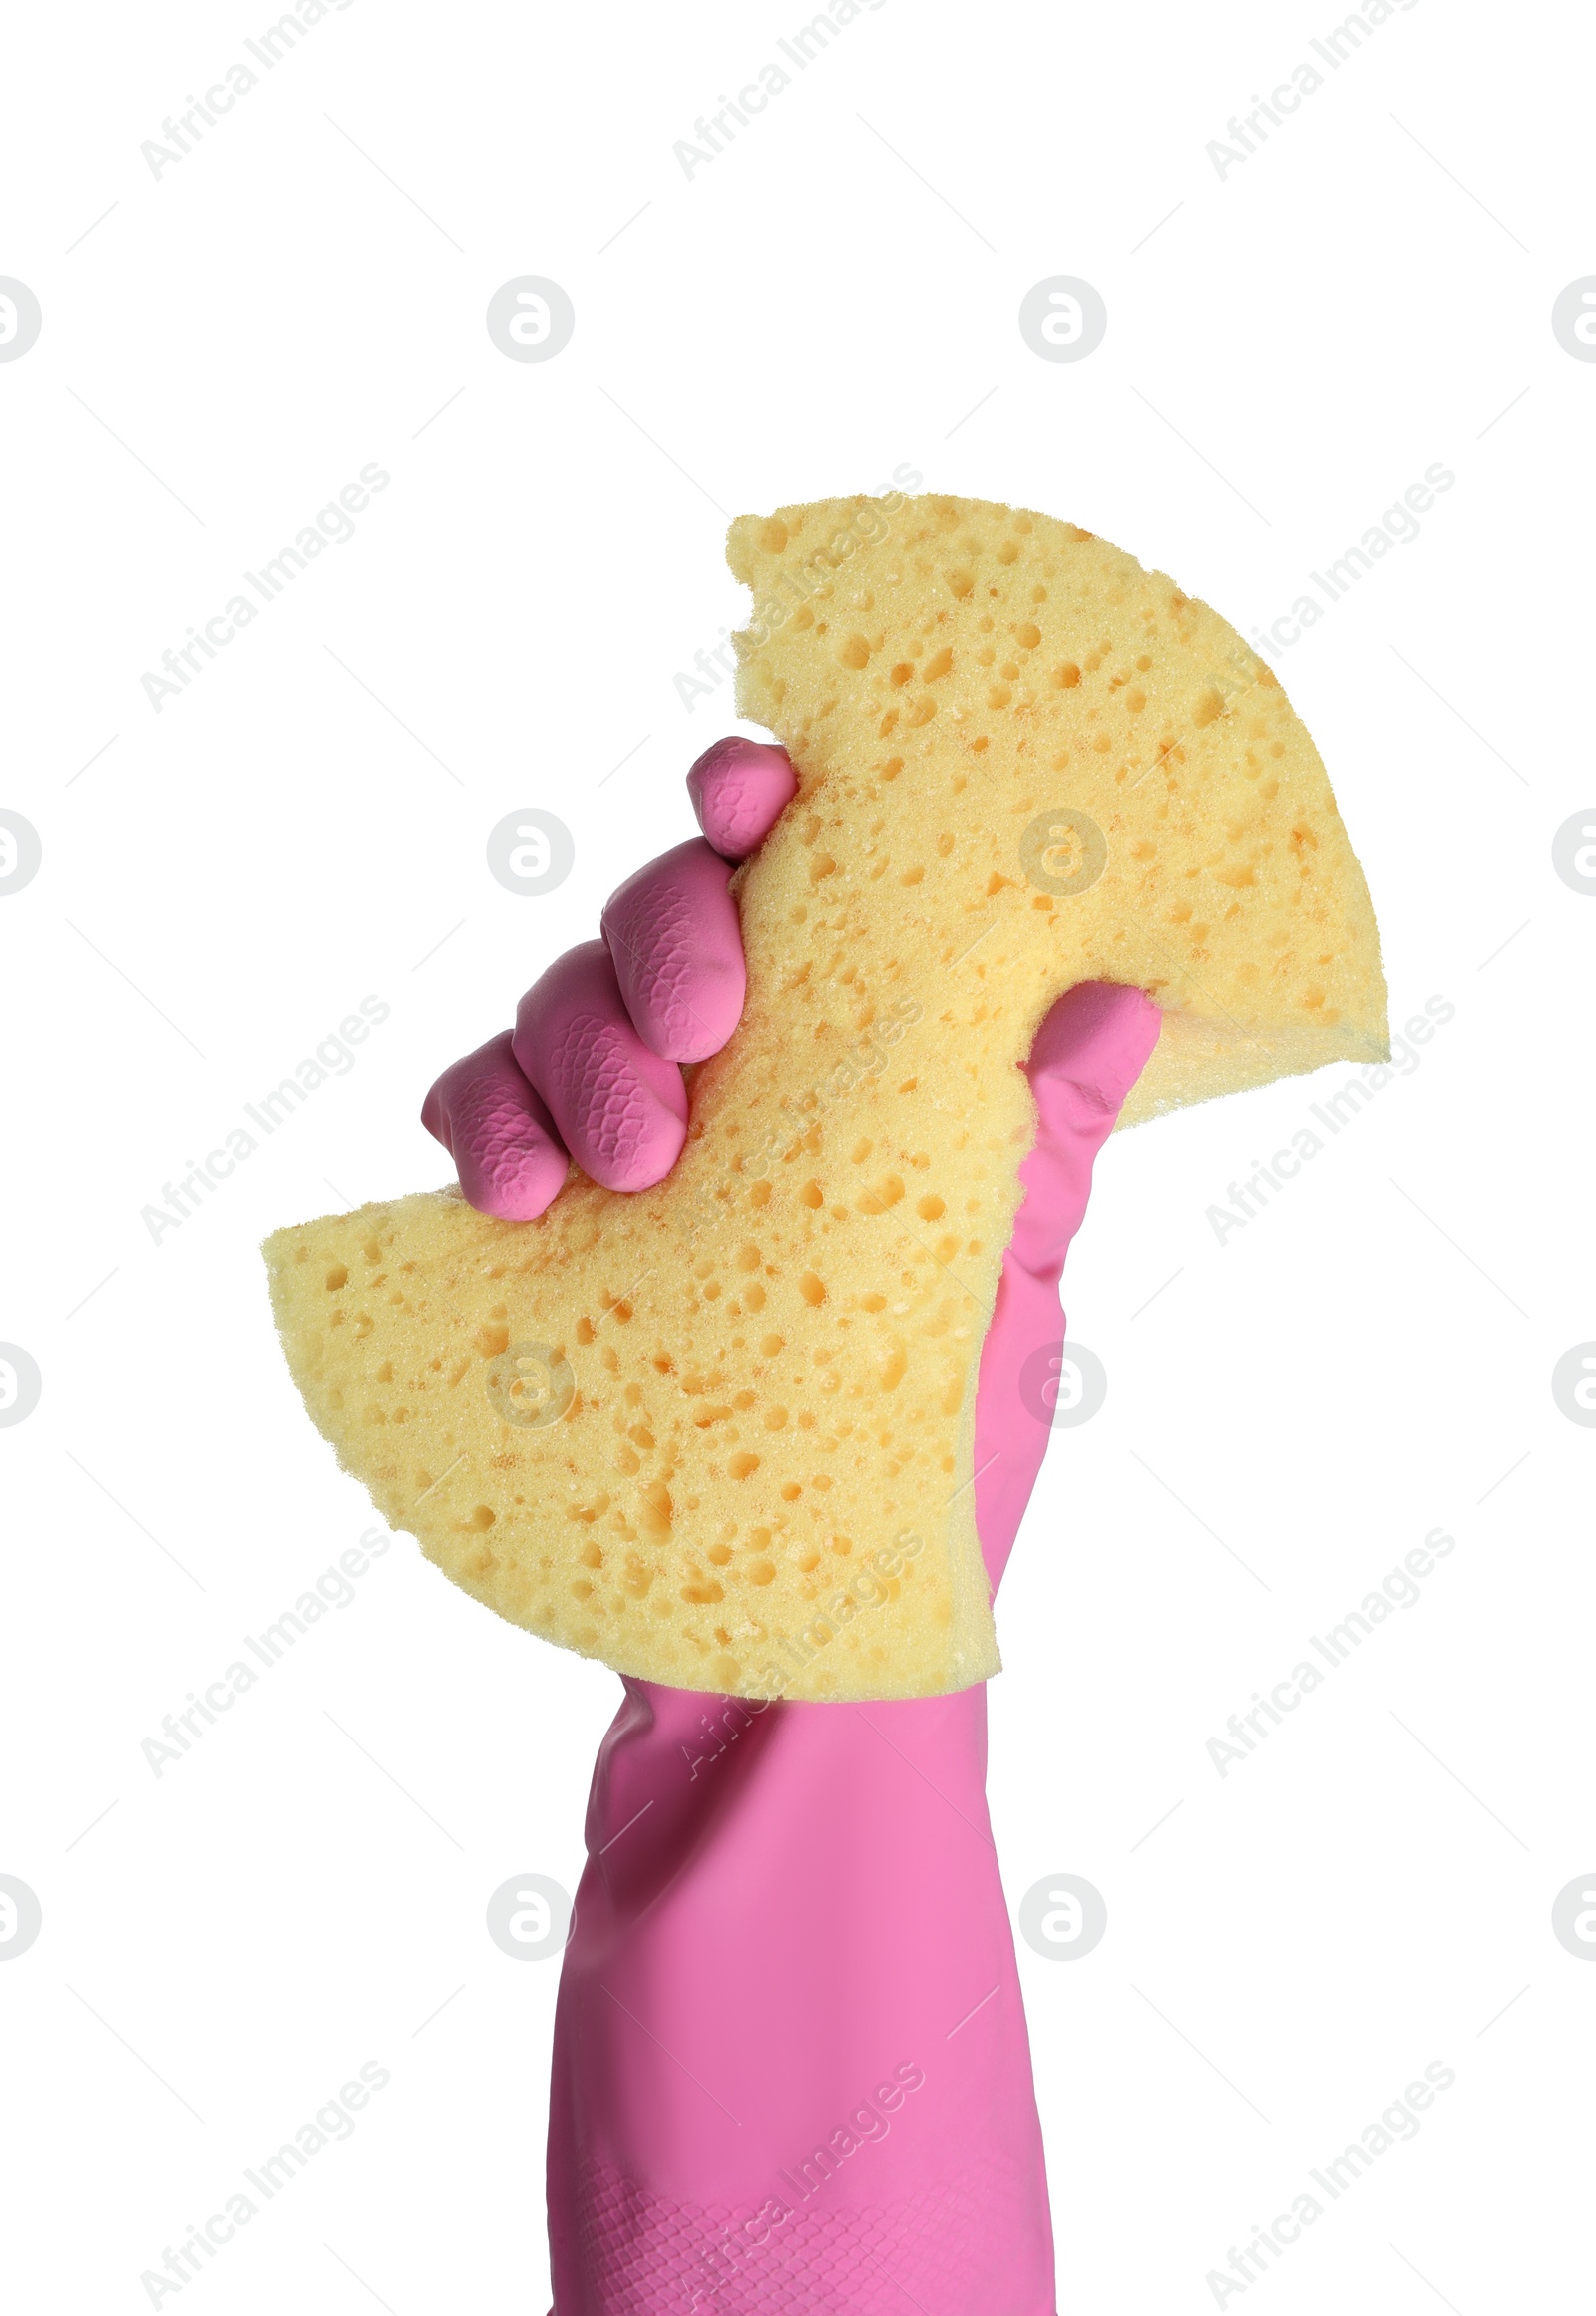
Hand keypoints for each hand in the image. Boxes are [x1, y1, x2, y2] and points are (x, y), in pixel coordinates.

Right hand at [423, 737, 1158, 1593]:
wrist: (805, 1655)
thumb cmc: (936, 1466)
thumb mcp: (1006, 1296)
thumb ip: (1040, 1145)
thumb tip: (1126, 992)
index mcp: (858, 1063)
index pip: (802, 884)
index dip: (764, 808)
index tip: (754, 792)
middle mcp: (739, 1082)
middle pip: (660, 918)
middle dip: (667, 943)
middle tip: (702, 1040)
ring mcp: (628, 1147)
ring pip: (557, 1005)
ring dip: (577, 1050)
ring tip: (631, 1164)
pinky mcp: (537, 1231)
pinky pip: (475, 1119)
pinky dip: (482, 1126)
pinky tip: (521, 1195)